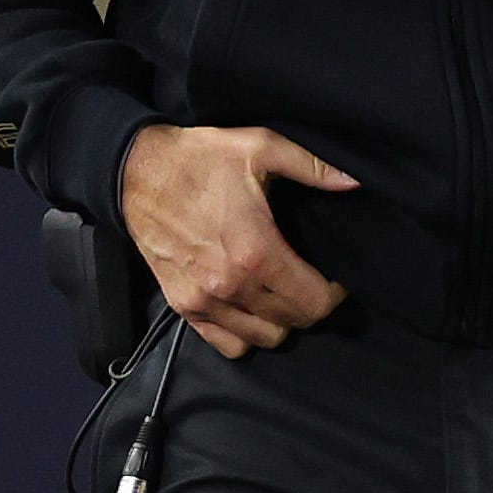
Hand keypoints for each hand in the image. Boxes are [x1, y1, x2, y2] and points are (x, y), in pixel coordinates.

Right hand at [119, 123, 359, 359]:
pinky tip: (251, 305)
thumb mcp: (261, 147)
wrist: (138, 172)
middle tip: (312, 281)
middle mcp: (231, 285)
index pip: (314, 302)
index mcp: (255, 250)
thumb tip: (354, 182)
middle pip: (293, 324)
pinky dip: (246, 333)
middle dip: (311, 305)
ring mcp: (204, 300)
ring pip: (264, 339)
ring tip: (283, 293)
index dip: (334, 294)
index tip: (335, 278)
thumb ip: (312, 168)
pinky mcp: (183, 306)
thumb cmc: (200, 158)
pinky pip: (227, 344)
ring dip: (281, 321)